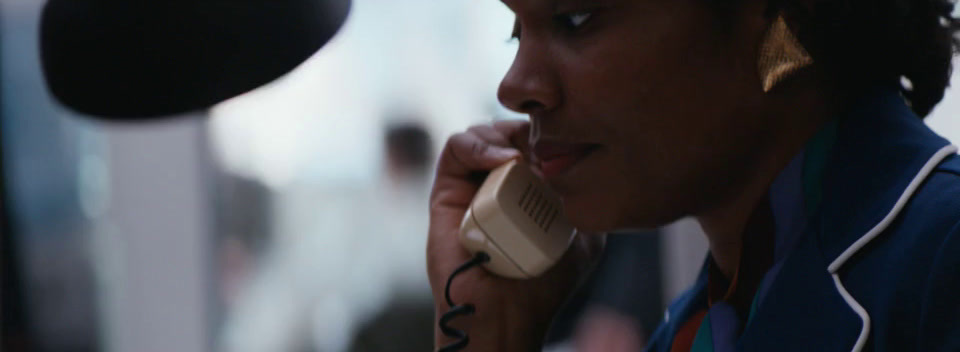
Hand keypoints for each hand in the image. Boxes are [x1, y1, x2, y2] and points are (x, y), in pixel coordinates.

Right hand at [427, 120, 605, 351]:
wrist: (507, 310)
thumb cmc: (545, 281)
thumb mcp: (585, 235)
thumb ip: (590, 199)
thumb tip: (594, 163)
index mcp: (530, 186)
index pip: (537, 138)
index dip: (552, 133)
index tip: (569, 146)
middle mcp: (499, 180)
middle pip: (510, 129)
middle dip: (529, 130)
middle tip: (546, 148)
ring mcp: (472, 182)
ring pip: (484, 132)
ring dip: (505, 135)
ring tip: (522, 158)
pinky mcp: (447, 187)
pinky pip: (456, 146)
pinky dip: (479, 145)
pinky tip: (502, 162)